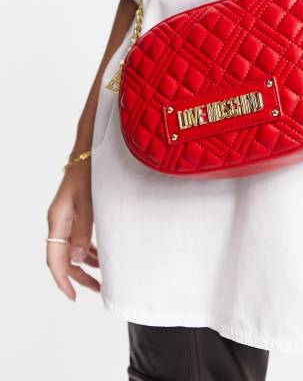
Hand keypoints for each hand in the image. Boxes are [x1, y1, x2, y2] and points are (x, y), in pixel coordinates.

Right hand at [46, 160, 99, 300]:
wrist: (89, 151)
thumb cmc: (89, 173)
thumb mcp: (89, 203)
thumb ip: (82, 231)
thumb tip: (75, 260)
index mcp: (58, 219)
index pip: (54, 259)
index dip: (63, 280)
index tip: (73, 296)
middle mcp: (59, 220)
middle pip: (63, 257)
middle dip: (78, 276)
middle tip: (98, 289)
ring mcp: (67, 216)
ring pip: (71, 248)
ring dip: (85, 263)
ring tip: (103, 276)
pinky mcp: (76, 211)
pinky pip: (78, 237)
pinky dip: (88, 249)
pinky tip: (101, 255)